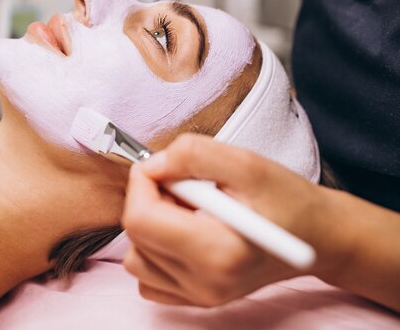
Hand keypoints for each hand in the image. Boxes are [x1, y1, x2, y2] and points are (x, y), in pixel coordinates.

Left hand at [121, 134, 332, 306]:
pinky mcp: (196, 300)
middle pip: (135, 237)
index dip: (141, 184)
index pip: (140, 221)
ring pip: (136, 257)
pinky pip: (148, 276)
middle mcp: (205, 284)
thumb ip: (194, 155)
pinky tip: (185, 232)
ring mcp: (199, 297)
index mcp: (218, 253)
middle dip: (148, 200)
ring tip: (188, 209)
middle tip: (182, 184)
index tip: (162, 166)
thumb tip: (151, 166)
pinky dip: (155, 251)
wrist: (319, 238)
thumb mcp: (248, 163)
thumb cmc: (289, 200)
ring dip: (151, 225)